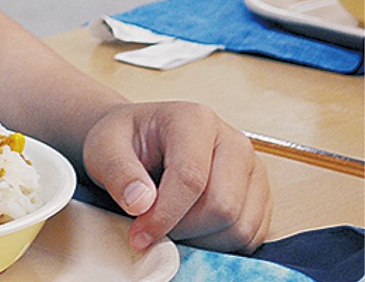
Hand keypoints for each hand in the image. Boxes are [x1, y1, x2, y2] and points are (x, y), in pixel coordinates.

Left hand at [82, 101, 271, 252]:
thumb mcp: (104, 148)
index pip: (191, 178)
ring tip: (170, 224)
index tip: (139, 234)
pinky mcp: (259, 196)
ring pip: (239, 227)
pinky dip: (219, 245)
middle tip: (152, 229)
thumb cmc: (124, 141)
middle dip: (183, 230)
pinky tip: (191, 229)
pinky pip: (250, 237)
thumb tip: (141, 203)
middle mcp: (232, 141)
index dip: (165, 215)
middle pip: (222, 207)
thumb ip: (118, 172)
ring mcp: (252, 169)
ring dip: (201, 240)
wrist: (139, 141)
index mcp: (195, 119)